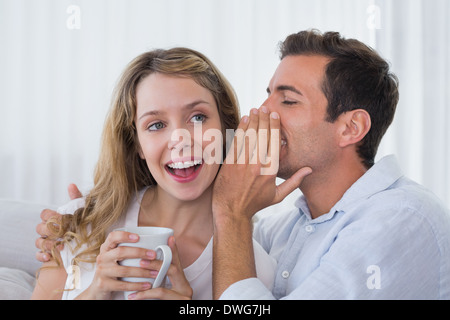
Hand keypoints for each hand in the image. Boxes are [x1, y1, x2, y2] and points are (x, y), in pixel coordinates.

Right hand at [35, 184, 82, 261]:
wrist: (94, 251)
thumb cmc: (88, 230)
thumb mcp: (84, 214)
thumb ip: (77, 200)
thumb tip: (71, 184)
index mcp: (57, 220)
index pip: (44, 214)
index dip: (49, 215)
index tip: (60, 218)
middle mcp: (51, 232)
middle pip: (39, 227)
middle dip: (48, 229)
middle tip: (61, 232)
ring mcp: (48, 245)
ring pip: (38, 241)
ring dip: (47, 243)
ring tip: (60, 246)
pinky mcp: (49, 257)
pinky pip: (38, 256)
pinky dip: (42, 255)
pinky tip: (50, 256)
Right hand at [77, 230, 153, 299]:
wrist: (97, 290)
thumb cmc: (112, 271)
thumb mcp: (115, 259)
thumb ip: (127, 250)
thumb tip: (153, 244)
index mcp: (106, 249)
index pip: (113, 237)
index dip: (125, 235)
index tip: (138, 237)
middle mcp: (102, 258)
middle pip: (121, 252)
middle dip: (139, 252)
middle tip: (153, 255)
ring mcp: (102, 271)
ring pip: (124, 270)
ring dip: (142, 272)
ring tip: (155, 273)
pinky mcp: (103, 284)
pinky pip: (123, 285)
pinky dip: (137, 285)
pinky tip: (147, 285)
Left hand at [128, 237, 192, 299]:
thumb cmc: (167, 307)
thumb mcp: (165, 295)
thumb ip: (160, 284)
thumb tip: (145, 272)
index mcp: (183, 284)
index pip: (178, 264)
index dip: (174, 251)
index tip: (170, 238)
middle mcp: (186, 288)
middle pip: (174, 269)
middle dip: (157, 263)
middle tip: (142, 260)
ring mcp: (184, 296)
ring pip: (167, 281)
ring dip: (151, 274)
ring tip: (137, 272)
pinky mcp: (180, 303)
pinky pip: (161, 294)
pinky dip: (145, 294)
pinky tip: (134, 295)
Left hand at [213, 107, 311, 221]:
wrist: (231, 211)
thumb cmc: (255, 204)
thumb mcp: (277, 196)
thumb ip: (294, 182)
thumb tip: (309, 170)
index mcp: (269, 170)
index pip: (274, 142)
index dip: (275, 126)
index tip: (275, 115)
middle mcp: (256, 164)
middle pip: (261, 135)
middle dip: (264, 119)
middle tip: (265, 108)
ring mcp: (242, 162)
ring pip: (249, 136)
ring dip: (252, 121)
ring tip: (255, 110)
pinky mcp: (230, 162)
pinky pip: (236, 142)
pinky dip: (240, 130)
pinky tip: (243, 121)